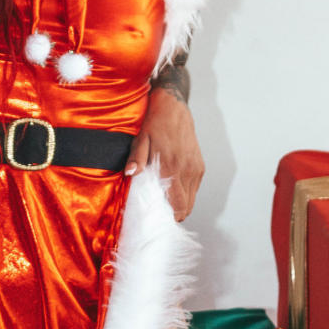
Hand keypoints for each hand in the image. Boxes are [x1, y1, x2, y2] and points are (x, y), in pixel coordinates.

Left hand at [125, 88, 204, 220]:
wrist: (173, 106)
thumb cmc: (154, 122)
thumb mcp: (140, 139)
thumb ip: (136, 158)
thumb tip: (129, 174)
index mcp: (171, 166)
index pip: (177, 204)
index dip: (169, 217)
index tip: (158, 221)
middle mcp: (187, 169)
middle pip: (186, 207)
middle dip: (174, 215)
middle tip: (160, 216)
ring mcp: (195, 168)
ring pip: (192, 200)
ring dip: (180, 205)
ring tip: (165, 204)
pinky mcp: (199, 165)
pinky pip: (194, 188)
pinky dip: (186, 194)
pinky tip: (173, 191)